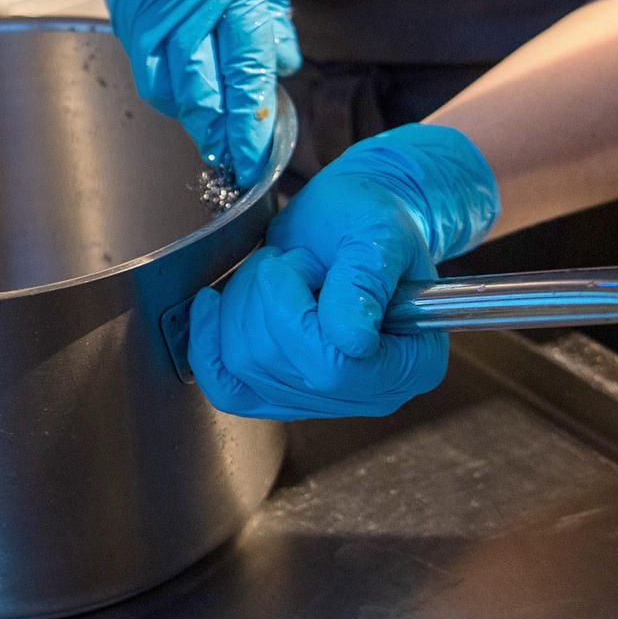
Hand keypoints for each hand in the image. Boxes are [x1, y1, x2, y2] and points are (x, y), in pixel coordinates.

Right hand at [82, 0, 297, 184]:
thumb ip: (272, 8)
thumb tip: (278, 63)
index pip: (247, 74)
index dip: (253, 124)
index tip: (260, 157)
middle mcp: (188, 2)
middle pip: (200, 95)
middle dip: (220, 135)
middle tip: (237, 160)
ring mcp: (148, 8)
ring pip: (165, 89)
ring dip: (191, 116)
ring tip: (214, 129)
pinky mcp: (124, 6)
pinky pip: (145, 62)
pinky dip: (168, 84)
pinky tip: (188, 87)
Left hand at [188, 124, 499, 418]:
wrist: (345, 221)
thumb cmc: (370, 219)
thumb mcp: (377, 234)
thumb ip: (366, 282)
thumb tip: (353, 339)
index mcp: (410, 363)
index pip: (335, 369)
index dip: (293, 317)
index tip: (289, 265)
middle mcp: (368, 393)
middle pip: (281, 369)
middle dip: (265, 301)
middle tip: (287, 261)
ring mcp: (322, 399)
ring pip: (245, 368)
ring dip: (243, 306)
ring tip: (273, 272)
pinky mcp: (280, 390)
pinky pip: (226, 388)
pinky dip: (207, 345)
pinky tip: (210, 306)